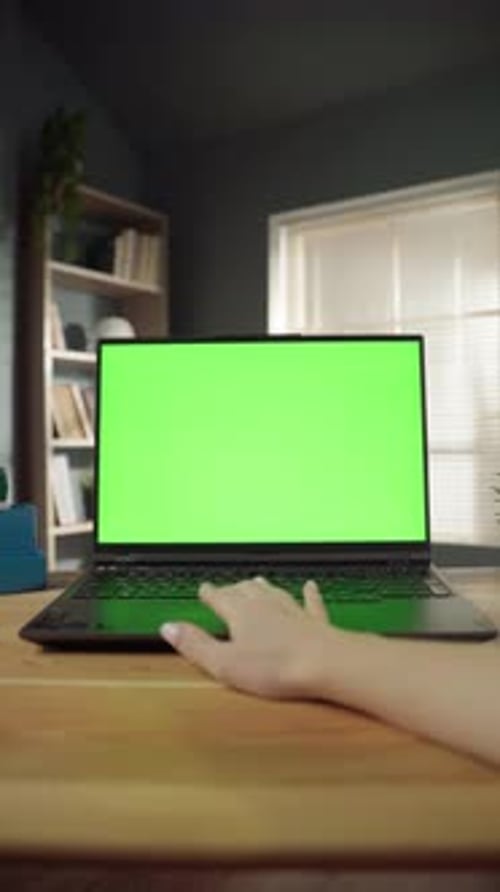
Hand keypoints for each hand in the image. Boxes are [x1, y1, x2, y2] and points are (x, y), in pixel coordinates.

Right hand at [159, 577, 343, 698]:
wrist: (325, 663)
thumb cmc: (273, 667)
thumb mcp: (224, 663)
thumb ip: (195, 645)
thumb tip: (167, 626)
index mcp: (240, 612)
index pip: (220, 597)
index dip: (210, 593)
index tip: (204, 588)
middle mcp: (265, 604)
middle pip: (245, 590)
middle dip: (233, 589)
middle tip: (226, 588)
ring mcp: (293, 609)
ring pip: (273, 591)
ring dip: (262, 587)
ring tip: (255, 582)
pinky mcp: (315, 621)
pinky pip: (310, 602)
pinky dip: (308, 593)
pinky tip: (310, 586)